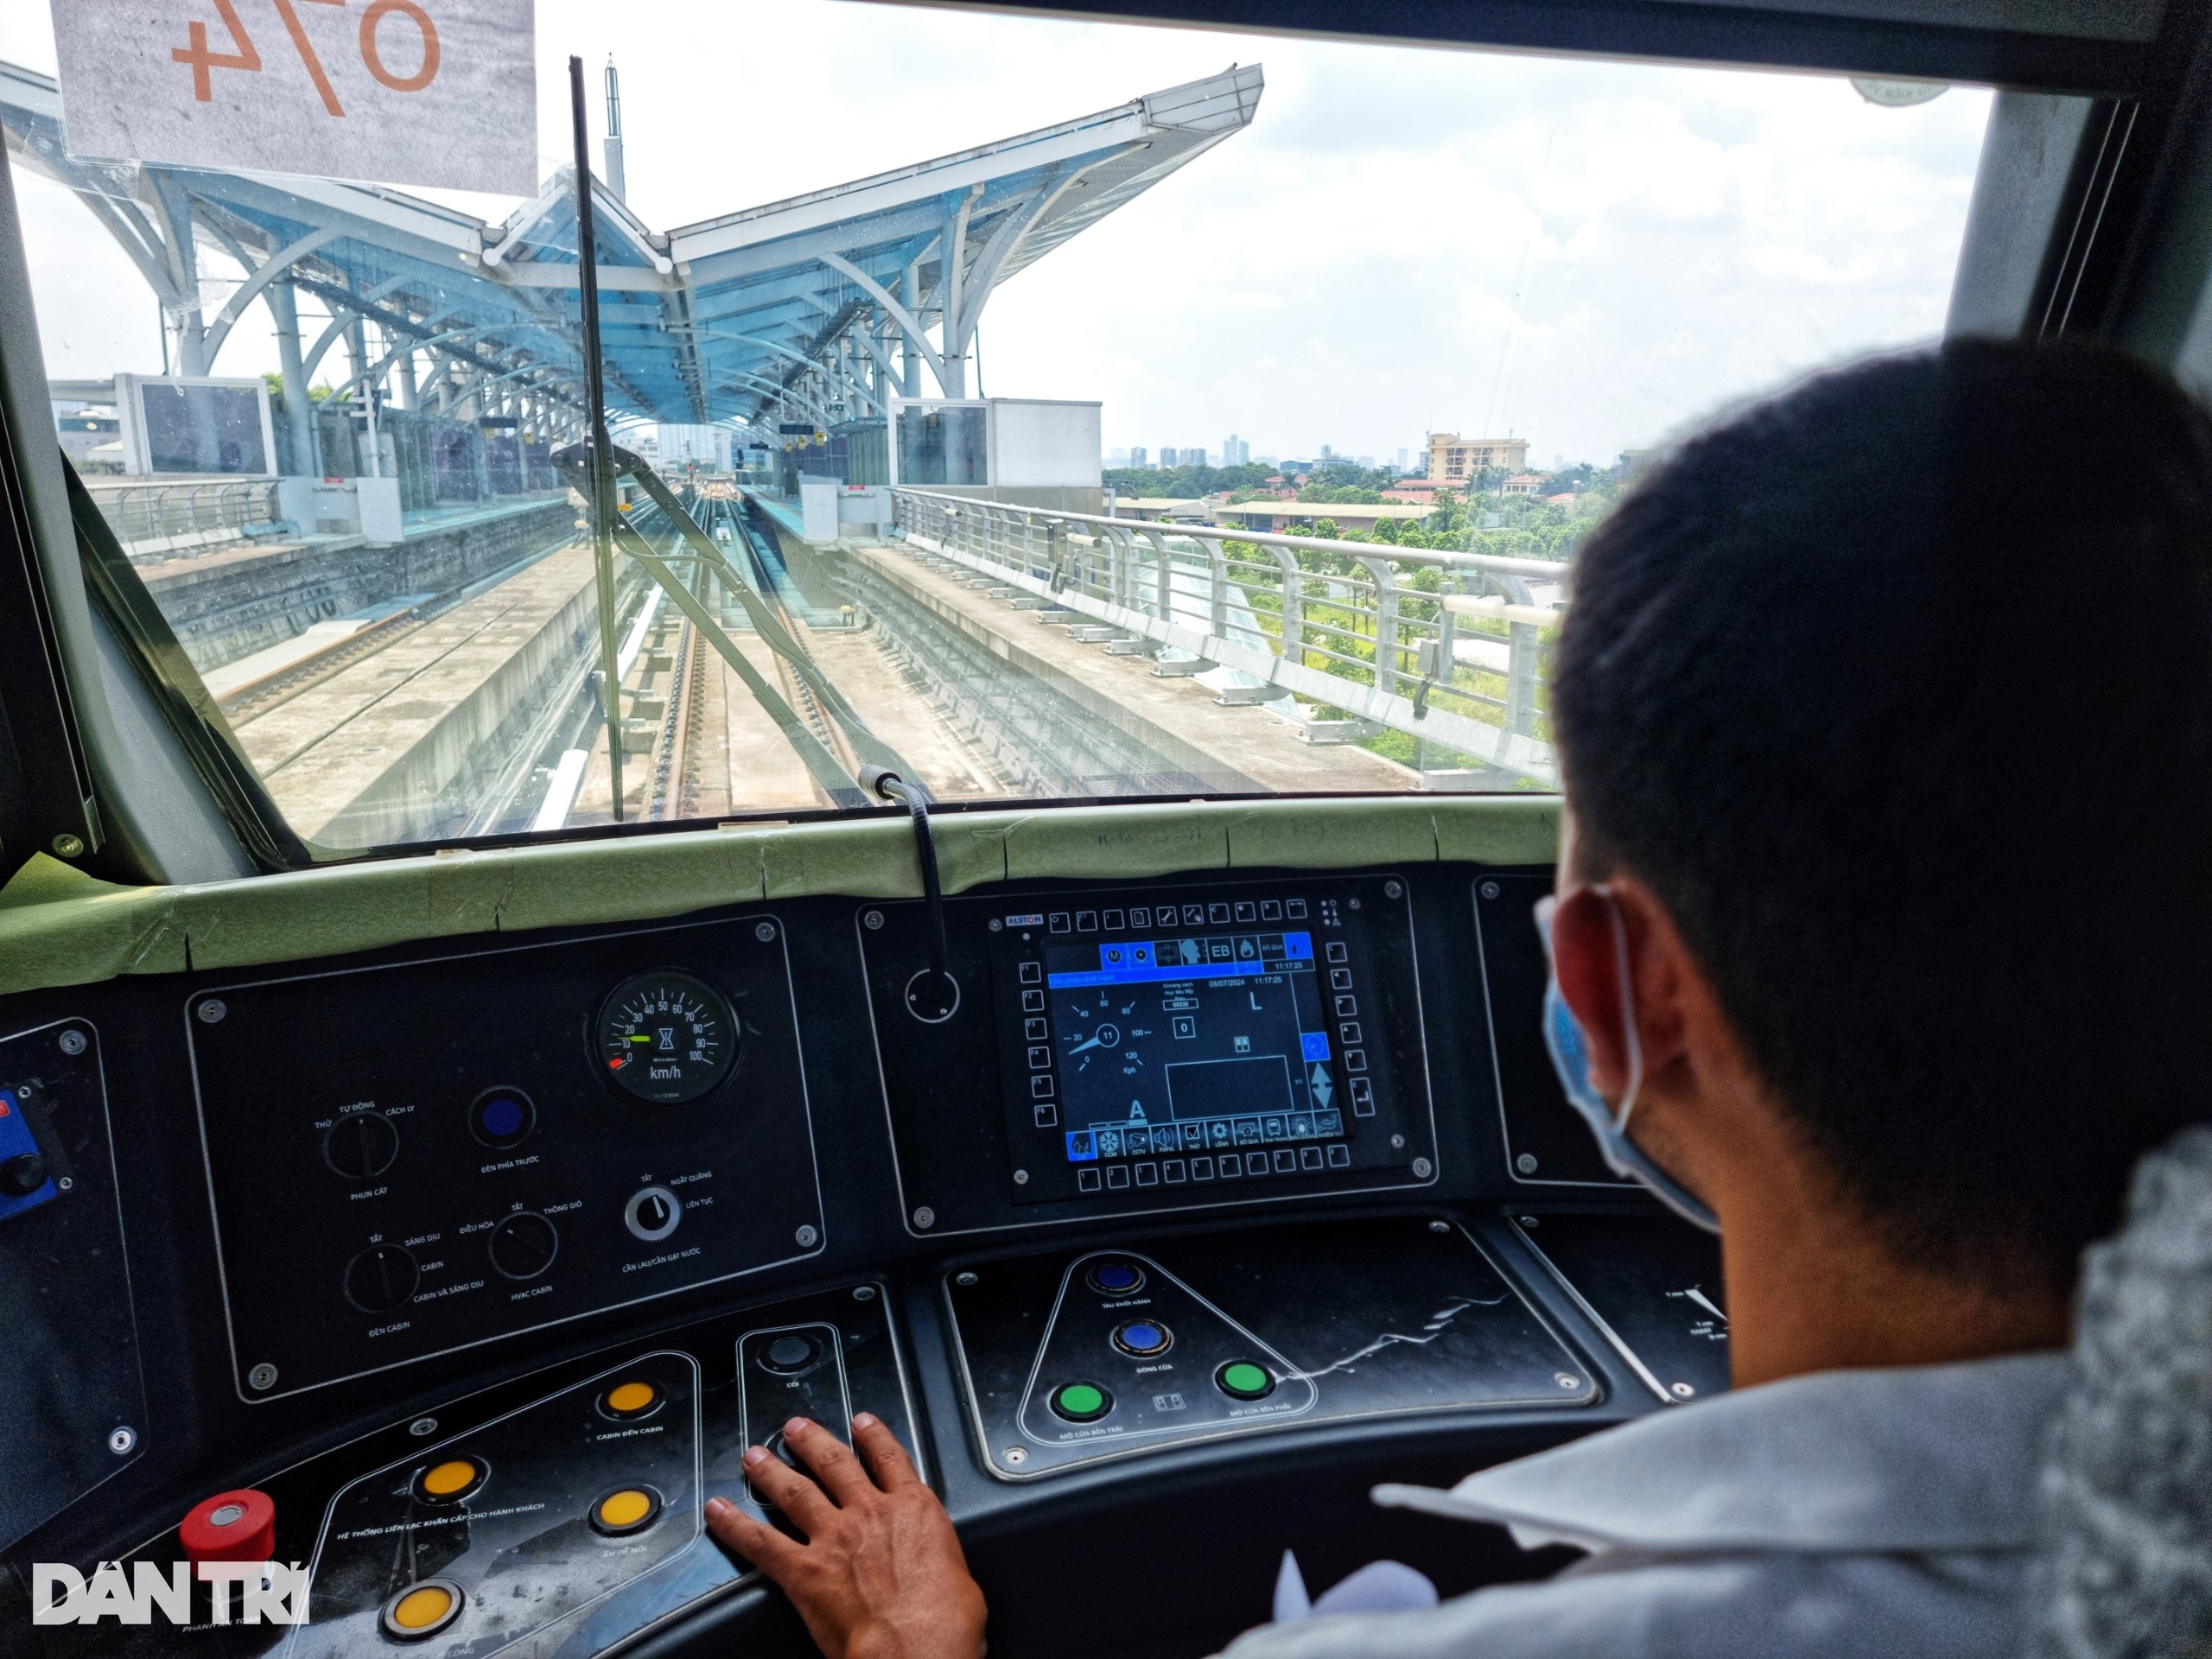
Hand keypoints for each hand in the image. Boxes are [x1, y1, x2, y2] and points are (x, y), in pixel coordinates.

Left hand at [705, 1414, 985, 1658]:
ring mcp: (834, 1538)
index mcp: (914, 1511)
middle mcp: (870, 1513)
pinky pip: (761, 1542)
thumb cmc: (944, 1623)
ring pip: (795, 1491)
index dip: (874, 1436)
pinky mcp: (804, 1570)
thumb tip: (942, 1576)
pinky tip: (719, 1512)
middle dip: (812, 1441)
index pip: (890, 1459)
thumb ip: (941, 1561)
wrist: (913, 1648)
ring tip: (755, 1456)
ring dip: (771, 1470)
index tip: (862, 1423)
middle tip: (795, 1429)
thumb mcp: (961, 1579)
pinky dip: (735, 1524)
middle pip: (835, 1463)